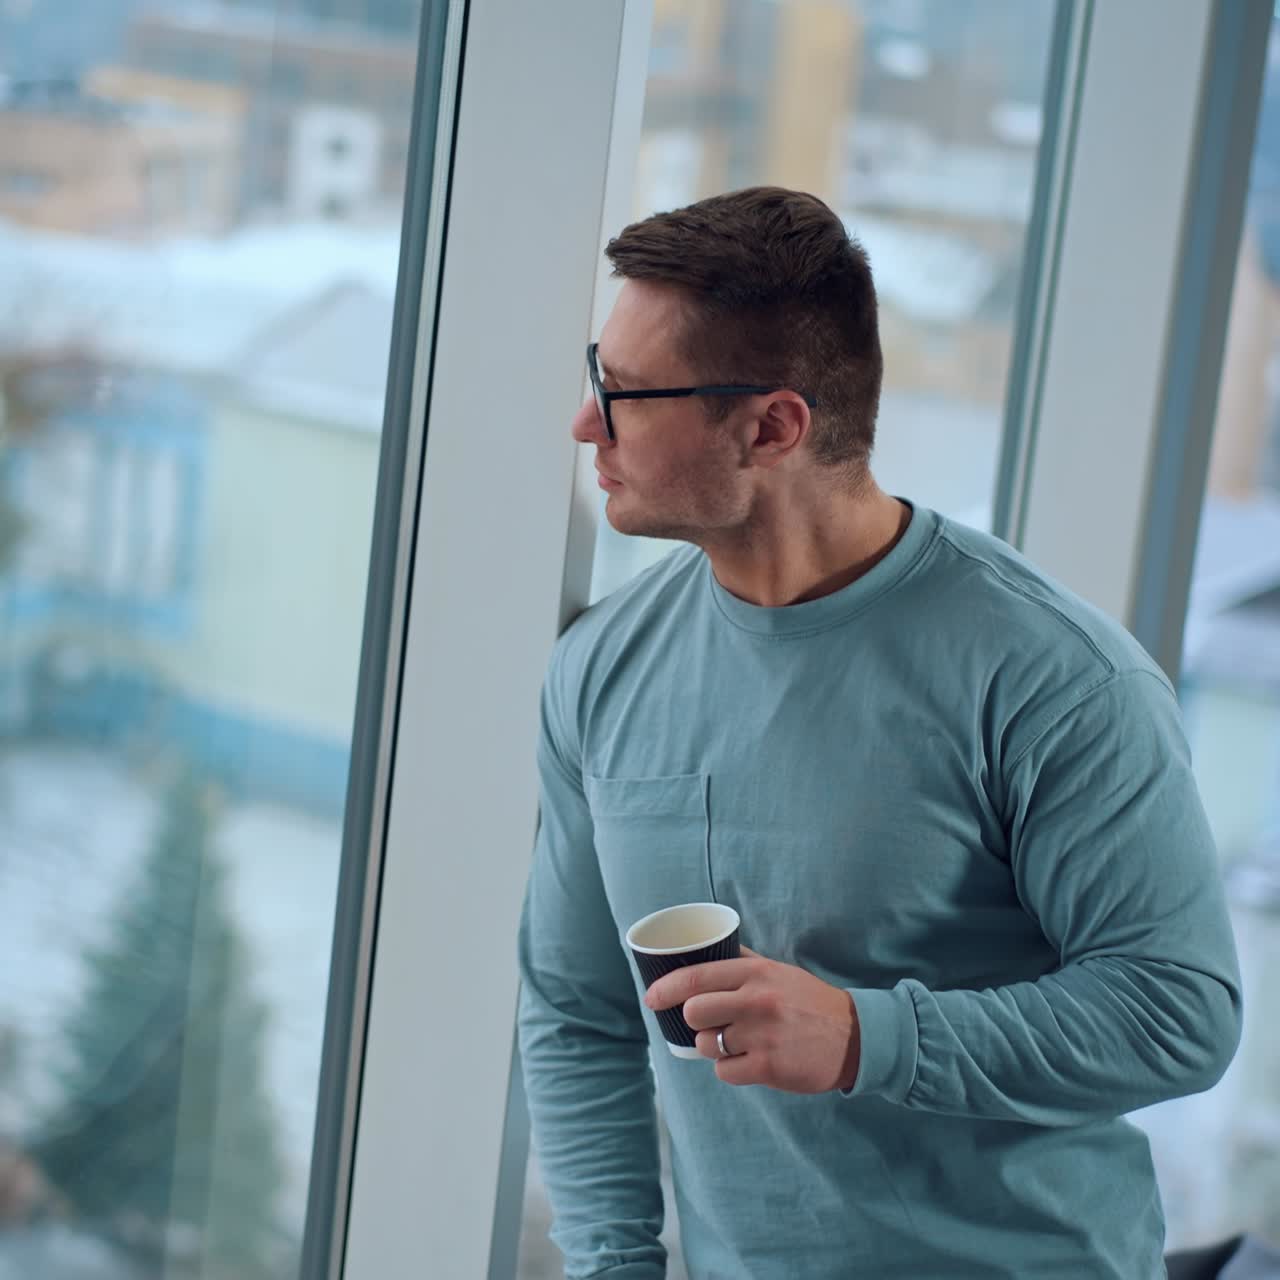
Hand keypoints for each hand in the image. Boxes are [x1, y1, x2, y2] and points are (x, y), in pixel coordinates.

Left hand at [644, 946, 860, 1092]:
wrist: (854, 1037)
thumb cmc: (809, 1001)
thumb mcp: (778, 971)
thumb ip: (742, 962)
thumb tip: (703, 950)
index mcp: (756, 973)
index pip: (696, 977)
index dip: (666, 988)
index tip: (651, 997)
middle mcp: (757, 1001)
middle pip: (694, 1012)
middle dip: (695, 1021)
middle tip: (710, 1023)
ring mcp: (762, 1035)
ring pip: (707, 1045)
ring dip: (714, 1047)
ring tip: (737, 1043)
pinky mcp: (768, 1067)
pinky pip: (724, 1072)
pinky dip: (730, 1069)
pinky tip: (749, 1060)